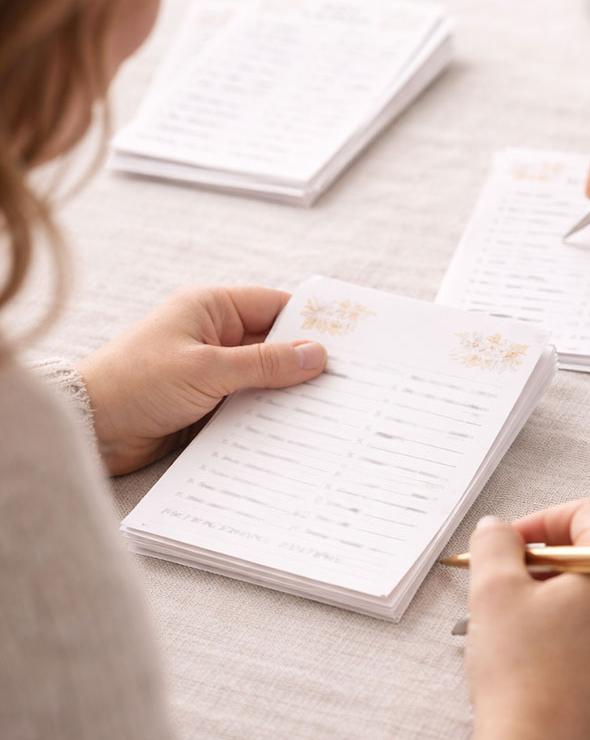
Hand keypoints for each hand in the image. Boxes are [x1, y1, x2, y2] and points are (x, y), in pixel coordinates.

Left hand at [77, 285, 325, 475]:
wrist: (91, 428)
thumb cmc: (135, 383)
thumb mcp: (206, 369)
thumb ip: (263, 364)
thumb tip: (315, 354)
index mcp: (210, 309)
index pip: (274, 307)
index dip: (310, 323)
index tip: (348, 341)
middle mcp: (213, 337)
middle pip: (273, 346)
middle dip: (304, 364)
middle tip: (347, 382)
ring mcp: (211, 372)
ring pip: (264, 381)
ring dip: (286, 396)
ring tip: (328, 411)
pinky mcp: (206, 405)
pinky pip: (248, 408)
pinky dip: (267, 418)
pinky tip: (294, 432)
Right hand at [465, 498, 589, 739]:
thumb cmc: (521, 675)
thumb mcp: (493, 591)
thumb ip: (495, 544)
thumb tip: (498, 531)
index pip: (588, 514)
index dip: (540, 521)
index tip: (509, 546)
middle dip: (551, 565)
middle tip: (509, 588)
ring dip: (565, 601)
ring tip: (523, 629)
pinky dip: (582, 636)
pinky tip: (545, 660)